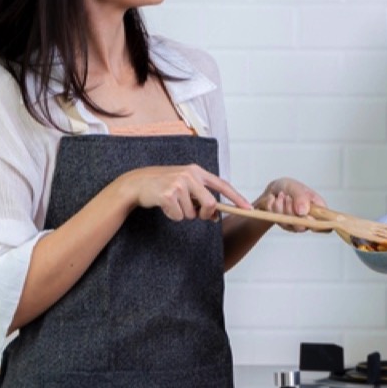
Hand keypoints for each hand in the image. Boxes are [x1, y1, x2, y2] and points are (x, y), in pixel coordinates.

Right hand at [123, 164, 249, 220]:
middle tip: (194, 212)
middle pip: (210, 203)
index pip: (222, 185)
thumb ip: (201, 197)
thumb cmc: (164, 185)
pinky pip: (179, 216)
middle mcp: (190, 174)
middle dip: (204, 213)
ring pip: (192, 213)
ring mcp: (179, 183)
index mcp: (197, 171)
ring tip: (173, 203)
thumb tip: (215, 215)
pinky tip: (165, 206)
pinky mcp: (168, 194)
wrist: (138, 183)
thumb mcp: (185, 187)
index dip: (236, 198)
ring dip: (184, 214)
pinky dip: (173, 216)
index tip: (248, 208)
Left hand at [254, 177, 327, 232]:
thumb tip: (303, 211)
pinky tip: (274, 200)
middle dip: (291, 210)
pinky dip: (273, 207)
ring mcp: (295, 224)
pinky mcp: (284, 225)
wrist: (273, 190)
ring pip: (288, 223)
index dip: (319, 226)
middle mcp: (308, 219)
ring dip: (281, 207)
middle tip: (288, 197)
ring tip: (281, 196)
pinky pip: (276, 220)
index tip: (307, 216)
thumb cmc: (289, 188)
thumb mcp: (295, 187)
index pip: (326, 227)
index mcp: (318, 210)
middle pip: (303, 226)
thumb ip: (301, 197)